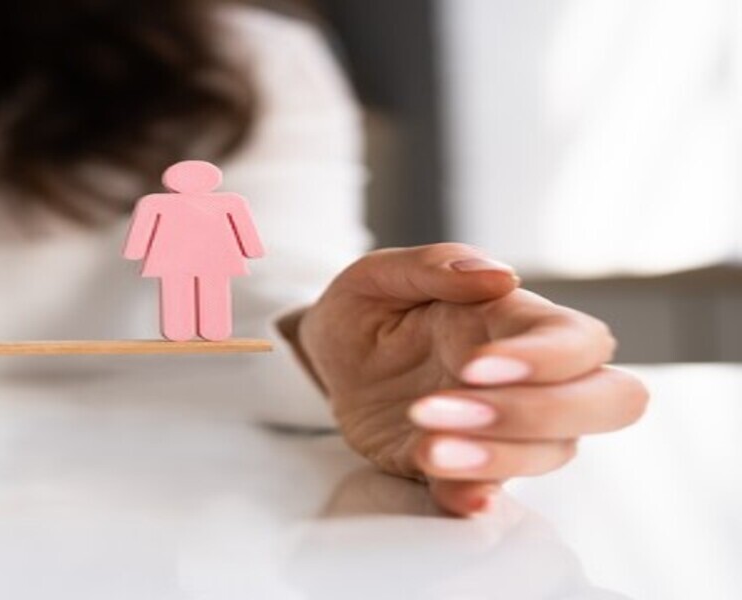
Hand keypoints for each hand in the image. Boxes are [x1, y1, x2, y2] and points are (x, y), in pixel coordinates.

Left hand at [293, 244, 647, 514]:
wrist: (328, 362)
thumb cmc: (367, 309)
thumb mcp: (379, 275)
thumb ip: (435, 264)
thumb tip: (499, 275)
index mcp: (516, 320)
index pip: (580, 342)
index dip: (546, 359)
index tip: (473, 365)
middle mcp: (531, 377)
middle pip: (609, 402)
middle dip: (538, 411)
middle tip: (448, 406)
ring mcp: (505, 428)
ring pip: (553, 452)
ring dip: (495, 455)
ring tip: (426, 445)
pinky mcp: (466, 468)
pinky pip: (492, 492)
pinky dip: (478, 497)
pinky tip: (456, 494)